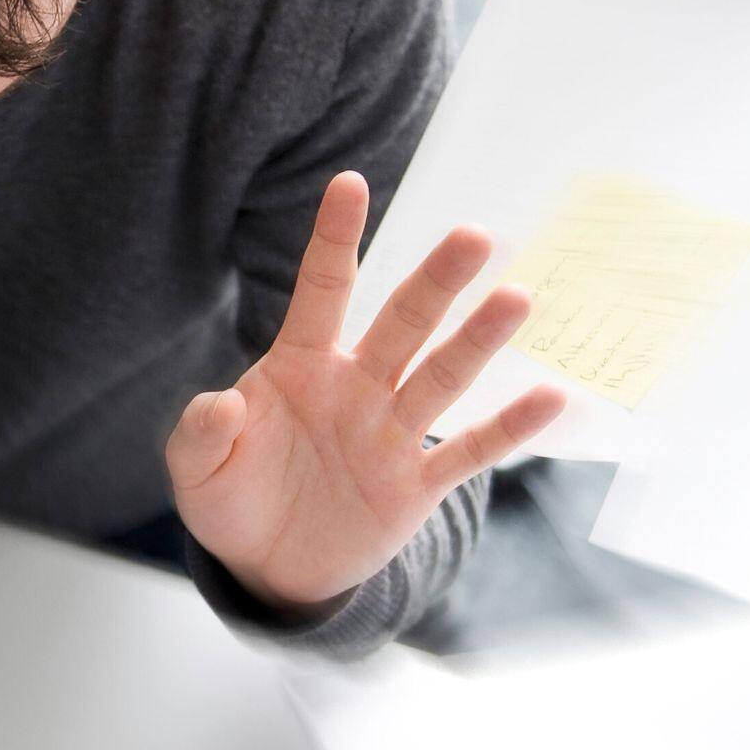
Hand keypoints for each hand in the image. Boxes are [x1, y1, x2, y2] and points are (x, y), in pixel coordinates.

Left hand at [167, 172, 566, 610]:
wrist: (266, 567)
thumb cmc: (230, 498)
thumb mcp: (196, 468)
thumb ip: (203, 432)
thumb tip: (225, 402)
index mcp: (299, 365)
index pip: (322, 289)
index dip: (333, 238)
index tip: (349, 182)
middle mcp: (355, 387)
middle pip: (402, 322)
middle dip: (436, 281)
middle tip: (474, 235)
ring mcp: (390, 434)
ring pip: (441, 377)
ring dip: (478, 341)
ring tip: (518, 298)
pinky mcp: (415, 487)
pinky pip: (468, 451)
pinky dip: (509, 428)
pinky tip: (552, 397)